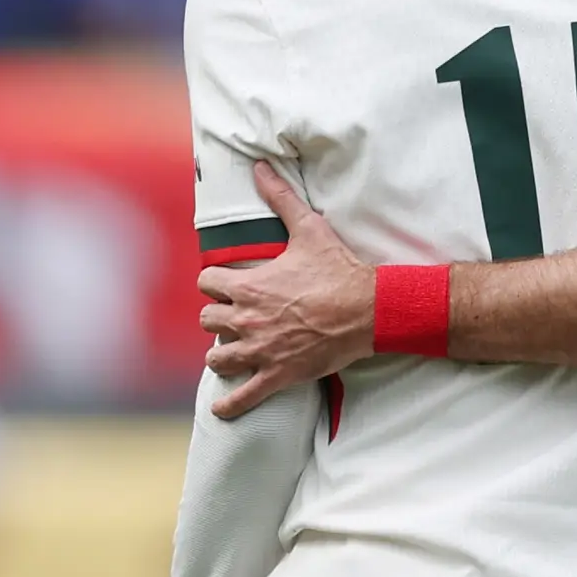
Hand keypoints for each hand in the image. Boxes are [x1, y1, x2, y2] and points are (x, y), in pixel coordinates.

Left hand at [203, 160, 374, 419]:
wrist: (369, 309)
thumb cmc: (338, 270)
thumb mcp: (308, 229)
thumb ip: (280, 197)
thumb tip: (260, 166)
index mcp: (248, 285)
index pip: (207, 284)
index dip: (216, 285)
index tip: (227, 286)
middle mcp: (247, 319)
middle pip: (208, 321)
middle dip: (219, 319)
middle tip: (236, 318)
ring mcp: (261, 350)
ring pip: (218, 358)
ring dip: (222, 355)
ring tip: (232, 353)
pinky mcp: (279, 374)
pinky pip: (244, 396)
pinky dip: (230, 406)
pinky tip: (221, 410)